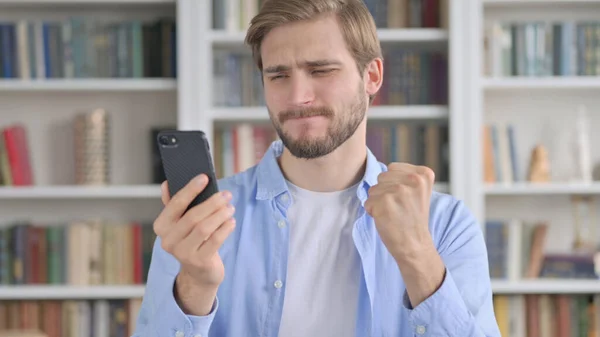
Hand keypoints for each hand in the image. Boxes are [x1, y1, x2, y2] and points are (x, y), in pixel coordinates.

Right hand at [153, 174, 235, 314]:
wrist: (198, 272)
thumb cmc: (191, 239)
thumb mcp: (181, 223)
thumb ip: (174, 204)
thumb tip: (167, 183)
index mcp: (161, 226)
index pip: (175, 204)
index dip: (190, 189)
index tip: (204, 177)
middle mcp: (168, 240)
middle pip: (192, 216)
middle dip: (212, 203)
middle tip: (227, 194)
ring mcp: (183, 253)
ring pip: (204, 228)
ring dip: (220, 215)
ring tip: (231, 207)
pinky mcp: (199, 262)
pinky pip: (215, 240)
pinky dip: (225, 229)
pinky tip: (231, 221)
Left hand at [364, 163, 434, 259]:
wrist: (415, 245)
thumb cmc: (413, 219)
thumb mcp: (418, 191)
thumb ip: (405, 176)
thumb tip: (383, 170)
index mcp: (423, 174)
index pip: (392, 168)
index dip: (394, 184)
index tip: (407, 199)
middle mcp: (413, 180)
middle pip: (381, 177)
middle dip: (385, 192)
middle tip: (399, 208)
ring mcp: (399, 190)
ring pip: (373, 189)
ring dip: (378, 202)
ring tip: (393, 214)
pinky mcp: (385, 202)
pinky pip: (367, 202)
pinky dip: (372, 212)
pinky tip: (387, 220)